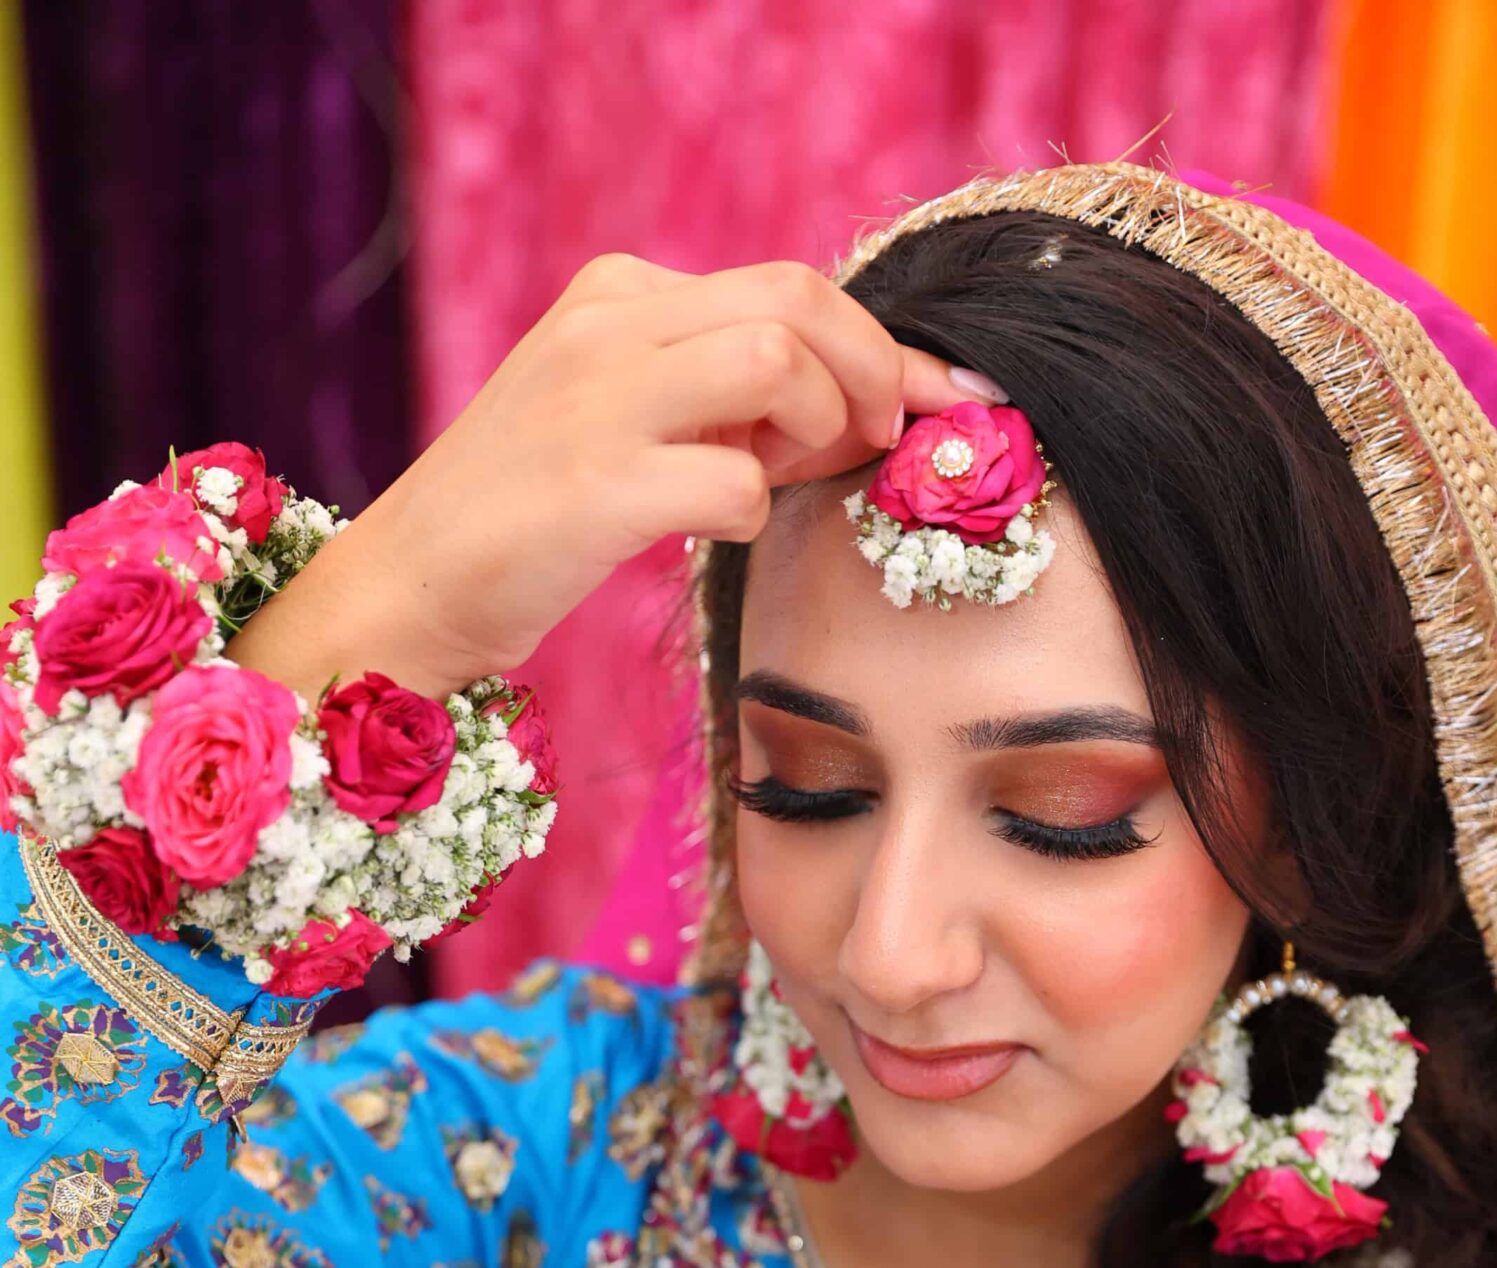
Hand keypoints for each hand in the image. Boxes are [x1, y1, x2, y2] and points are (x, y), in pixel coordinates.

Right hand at [232, 255, 997, 699]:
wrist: (407, 590)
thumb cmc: (526, 520)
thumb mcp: (621, 419)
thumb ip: (714, 396)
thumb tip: (847, 407)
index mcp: (619, 294)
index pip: (785, 284)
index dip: (876, 344)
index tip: (926, 402)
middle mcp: (607, 326)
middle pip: (797, 300)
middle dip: (874, 371)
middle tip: (880, 441)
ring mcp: (597, 401)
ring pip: (775, 360)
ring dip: (818, 426)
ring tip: (791, 479)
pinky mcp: (594, 487)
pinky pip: (733, 480)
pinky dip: (753, 511)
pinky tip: (717, 531)